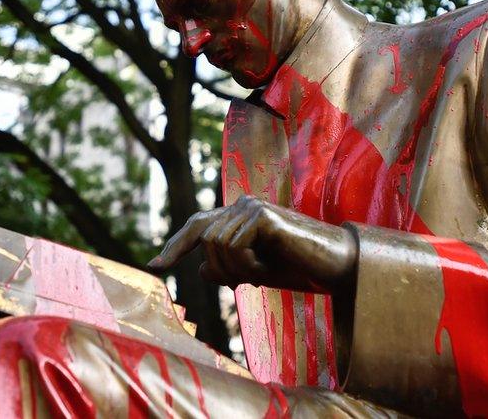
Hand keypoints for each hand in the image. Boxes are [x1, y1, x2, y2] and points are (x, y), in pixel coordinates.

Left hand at [147, 196, 357, 291]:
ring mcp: (252, 206)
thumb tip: (201, 270)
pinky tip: (266, 269)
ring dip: (235, 269)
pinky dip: (245, 266)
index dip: (175, 246)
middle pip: (202, 237)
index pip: (197, 226)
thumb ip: (228, 268)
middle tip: (244, 283)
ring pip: (215, 244)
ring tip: (262, 273)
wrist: (334, 267)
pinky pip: (233, 246)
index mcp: (239, 216)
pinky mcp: (262, 215)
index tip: (154, 266)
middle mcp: (242, 204)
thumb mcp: (255, 273)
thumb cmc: (298, 268)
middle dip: (217, 267)